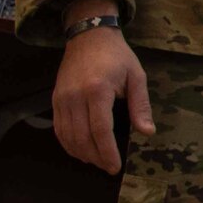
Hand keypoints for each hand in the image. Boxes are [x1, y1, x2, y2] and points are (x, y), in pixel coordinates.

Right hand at [52, 4, 151, 174]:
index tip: (115, 167)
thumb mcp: (136, 76)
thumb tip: (147, 132)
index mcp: (97, 90)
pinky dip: (68, 143)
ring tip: (97, 161)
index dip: (107, 152)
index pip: (100, 130)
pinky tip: (80, 150)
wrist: (89, 36)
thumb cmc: (117, 56)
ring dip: (81, 153)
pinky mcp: (55, 99)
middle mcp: (75, 96)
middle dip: (95, 157)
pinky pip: (58, 128)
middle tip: (108, 167)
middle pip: (81, 137)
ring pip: (67, 136)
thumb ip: (141, 106)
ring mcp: (62, 98)